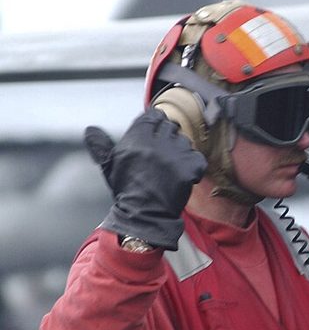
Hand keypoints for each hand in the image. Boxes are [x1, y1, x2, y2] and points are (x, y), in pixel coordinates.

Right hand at [85, 108, 206, 250]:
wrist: (144, 214)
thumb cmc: (126, 189)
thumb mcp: (109, 165)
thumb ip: (100, 144)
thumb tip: (90, 129)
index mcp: (137, 138)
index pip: (154, 116)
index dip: (155, 123)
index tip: (154, 133)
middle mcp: (158, 143)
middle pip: (170, 126)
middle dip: (167, 137)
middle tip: (161, 155)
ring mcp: (176, 155)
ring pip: (185, 141)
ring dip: (179, 151)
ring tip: (168, 168)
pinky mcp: (191, 167)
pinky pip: (197, 157)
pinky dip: (192, 165)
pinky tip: (181, 175)